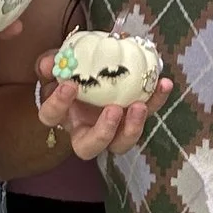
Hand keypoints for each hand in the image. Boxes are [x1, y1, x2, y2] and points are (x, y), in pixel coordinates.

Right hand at [37, 52, 169, 159]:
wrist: (97, 68)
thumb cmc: (74, 72)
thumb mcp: (60, 65)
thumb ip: (52, 64)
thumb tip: (48, 65)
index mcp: (62, 115)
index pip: (51, 117)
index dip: (58, 105)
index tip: (69, 86)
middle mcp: (85, 130)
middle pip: (88, 148)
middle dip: (103, 132)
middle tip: (113, 110)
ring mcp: (112, 129)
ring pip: (120, 144)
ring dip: (132, 128)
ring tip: (140, 106)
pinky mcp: (134, 118)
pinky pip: (147, 114)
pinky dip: (156, 101)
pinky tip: (163, 84)